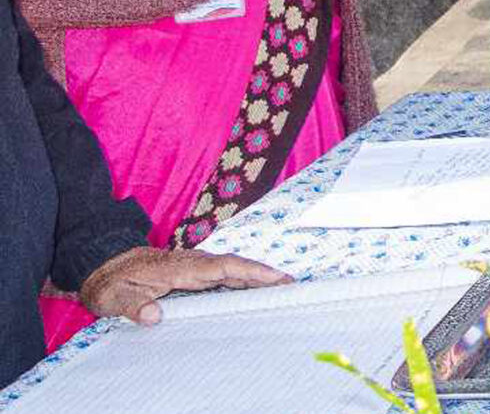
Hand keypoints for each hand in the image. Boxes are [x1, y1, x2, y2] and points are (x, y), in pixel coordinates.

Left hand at [79, 245, 288, 325]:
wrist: (104, 267)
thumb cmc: (111, 283)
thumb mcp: (113, 297)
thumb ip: (132, 306)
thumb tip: (154, 317)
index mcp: (179, 268)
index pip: (222, 267)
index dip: (249, 272)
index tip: (273, 277)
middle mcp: (193, 265)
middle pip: (236, 267)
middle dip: (265, 275)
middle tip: (293, 285)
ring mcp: (195, 269)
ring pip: (233, 272)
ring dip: (258, 279)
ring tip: (284, 289)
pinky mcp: (193, 276)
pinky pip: (224, 278)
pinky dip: (244, 283)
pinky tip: (256, 292)